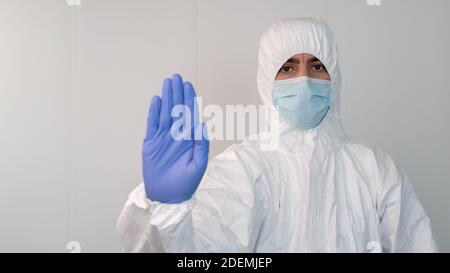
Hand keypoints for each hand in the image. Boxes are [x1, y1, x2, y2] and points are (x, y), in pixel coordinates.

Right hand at [142, 74, 208, 203]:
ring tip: (167, 83)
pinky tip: (156, 100)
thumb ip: (202, 146)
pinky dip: (153, 112)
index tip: (188, 85)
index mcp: (189, 138)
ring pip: (165, 113)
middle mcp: (177, 135)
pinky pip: (152, 124)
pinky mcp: (151, 143)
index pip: (190, 114)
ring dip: (166, 98)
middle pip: (177, 109)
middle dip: (177, 93)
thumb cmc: (186, 183)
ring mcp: (163, 138)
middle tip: (177, 77)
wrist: (167, 197)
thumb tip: (204, 126)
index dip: (189, 99)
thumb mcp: (198, 165)